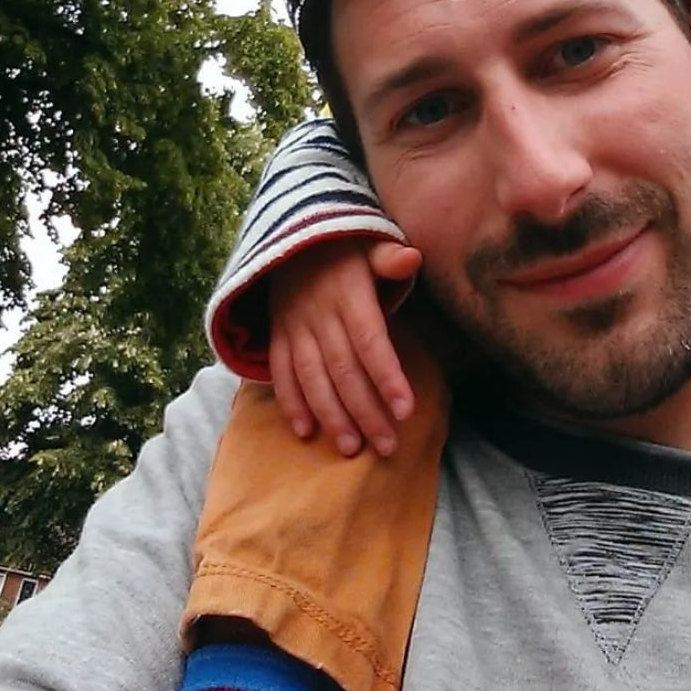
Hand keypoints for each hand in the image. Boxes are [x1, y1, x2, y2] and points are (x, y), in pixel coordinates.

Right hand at [265, 238, 422, 457]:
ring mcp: (293, 327)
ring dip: (330, 414)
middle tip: (387, 446)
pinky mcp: (277, 336)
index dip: (387, 376)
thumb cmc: (344, 252)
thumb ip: (389, 256)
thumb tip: (412, 258)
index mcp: (347, 294)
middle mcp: (318, 314)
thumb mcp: (367, 244)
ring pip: (311, 376)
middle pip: (343, 369)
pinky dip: (290, 402)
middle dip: (365, 410)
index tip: (406, 411)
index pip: (369, 340)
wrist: (291, 243)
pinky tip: (305, 431)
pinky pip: (280, 372)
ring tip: (351, 447)